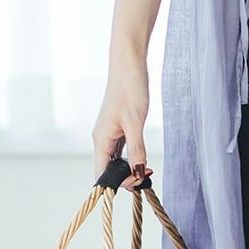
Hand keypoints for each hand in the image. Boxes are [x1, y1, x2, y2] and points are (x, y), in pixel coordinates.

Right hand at [93, 53, 151, 188]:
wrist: (129, 67)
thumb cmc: (130, 90)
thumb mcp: (135, 122)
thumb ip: (136, 149)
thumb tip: (138, 172)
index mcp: (101, 140)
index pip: (102, 173)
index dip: (118, 182)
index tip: (139, 179)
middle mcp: (102, 139)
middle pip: (108, 169)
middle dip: (126, 177)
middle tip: (147, 174)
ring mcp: (109, 134)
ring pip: (115, 161)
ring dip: (129, 168)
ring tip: (147, 169)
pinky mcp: (117, 128)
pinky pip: (120, 150)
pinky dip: (130, 158)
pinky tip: (142, 158)